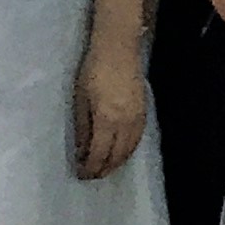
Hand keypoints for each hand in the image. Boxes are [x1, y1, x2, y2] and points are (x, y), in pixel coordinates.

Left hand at [73, 45, 148, 178]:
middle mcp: (125, 123)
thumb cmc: (94, 69)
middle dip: (103, 169)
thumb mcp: (81, 98)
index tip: (81, 174)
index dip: (90, 167)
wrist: (119, 48)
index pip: (99, 153)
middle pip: (116, 156)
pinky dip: (128, 151)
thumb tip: (80, 151)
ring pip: (129, 150)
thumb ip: (82, 127)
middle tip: (92, 175)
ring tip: (105, 168)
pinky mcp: (144, 112)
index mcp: (107, 119)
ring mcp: (137, 118)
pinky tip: (121, 153)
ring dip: (117, 163)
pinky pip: (137, 140)